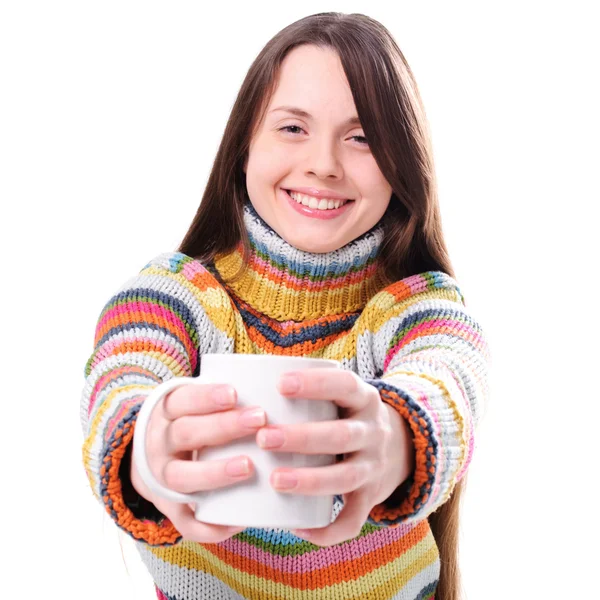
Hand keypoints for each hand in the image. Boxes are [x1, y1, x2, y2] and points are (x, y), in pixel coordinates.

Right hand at [130, 382, 267, 543]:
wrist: (148, 458)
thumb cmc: (188, 422)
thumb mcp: (191, 402)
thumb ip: (223, 396)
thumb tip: (278, 387)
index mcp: (165, 412)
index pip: (181, 400)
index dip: (206, 397)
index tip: (235, 394)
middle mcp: (159, 444)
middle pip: (185, 433)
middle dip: (223, 427)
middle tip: (259, 419)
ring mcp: (160, 479)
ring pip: (181, 477)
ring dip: (215, 472)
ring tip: (248, 466)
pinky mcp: (169, 509)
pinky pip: (186, 523)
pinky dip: (210, 526)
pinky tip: (239, 521)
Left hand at [256, 369, 414, 546]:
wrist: (401, 446)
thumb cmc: (349, 414)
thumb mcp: (343, 394)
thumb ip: (310, 387)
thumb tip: (249, 375)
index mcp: (364, 399)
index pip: (345, 386)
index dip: (315, 385)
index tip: (280, 383)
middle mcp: (373, 432)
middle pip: (341, 435)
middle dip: (302, 438)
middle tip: (264, 437)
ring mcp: (374, 466)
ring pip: (345, 477)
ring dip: (310, 480)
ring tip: (275, 480)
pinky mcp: (371, 497)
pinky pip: (353, 520)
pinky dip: (327, 530)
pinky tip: (295, 527)